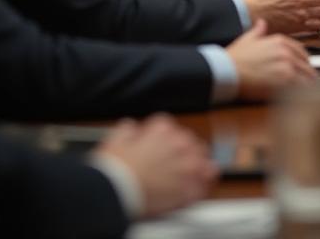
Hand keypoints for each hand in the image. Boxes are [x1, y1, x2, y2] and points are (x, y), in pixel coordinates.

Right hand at [95, 114, 217, 217]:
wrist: (115, 193)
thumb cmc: (115, 170)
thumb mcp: (116, 140)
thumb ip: (127, 130)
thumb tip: (130, 128)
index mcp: (163, 130)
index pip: (170, 127)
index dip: (161, 138)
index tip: (156, 145)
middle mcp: (180, 145)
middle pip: (191, 144)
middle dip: (184, 151)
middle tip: (173, 162)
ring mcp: (188, 168)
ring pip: (204, 163)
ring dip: (198, 168)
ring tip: (190, 175)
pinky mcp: (188, 191)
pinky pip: (201, 188)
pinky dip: (197, 190)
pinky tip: (191, 192)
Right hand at [225, 20, 315, 100]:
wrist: (227, 70)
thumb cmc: (234, 58)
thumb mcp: (247, 39)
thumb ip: (258, 31)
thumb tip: (261, 23)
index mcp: (279, 41)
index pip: (301, 51)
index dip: (303, 61)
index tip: (302, 68)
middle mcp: (286, 51)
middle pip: (306, 65)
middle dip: (306, 74)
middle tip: (305, 82)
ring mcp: (287, 65)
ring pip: (307, 76)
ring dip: (306, 84)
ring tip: (303, 91)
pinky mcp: (285, 80)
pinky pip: (301, 87)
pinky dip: (301, 92)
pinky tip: (298, 96)